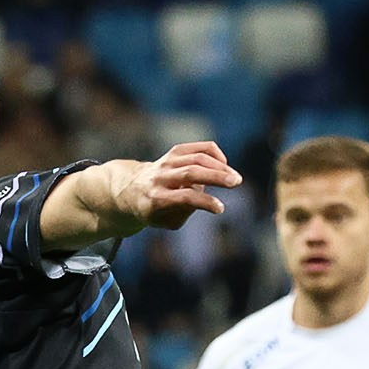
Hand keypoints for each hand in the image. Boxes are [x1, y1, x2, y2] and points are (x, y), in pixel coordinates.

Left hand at [117, 142, 241, 230]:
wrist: (131, 190)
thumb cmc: (154, 210)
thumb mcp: (165, 221)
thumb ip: (185, 211)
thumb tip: (203, 196)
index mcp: (156, 198)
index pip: (183, 197)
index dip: (204, 202)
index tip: (220, 208)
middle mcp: (160, 178)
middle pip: (191, 173)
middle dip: (216, 176)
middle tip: (236, 182)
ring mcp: (166, 162)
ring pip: (197, 158)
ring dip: (220, 166)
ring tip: (235, 178)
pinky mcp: (174, 152)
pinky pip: (198, 148)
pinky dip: (214, 154)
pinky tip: (223, 165)